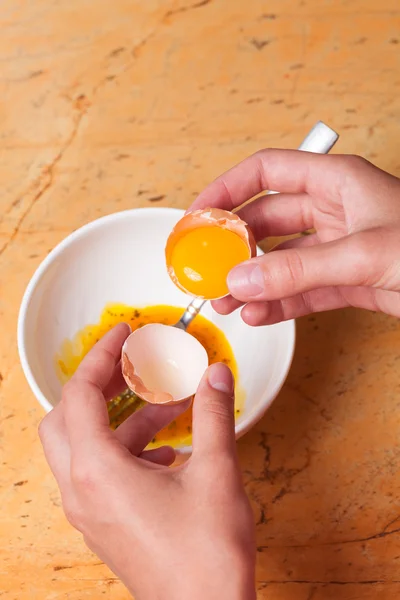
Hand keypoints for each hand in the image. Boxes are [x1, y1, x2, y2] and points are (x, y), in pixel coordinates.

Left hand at [39, 324, 255, 599]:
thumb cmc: (206, 554)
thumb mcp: (216, 471)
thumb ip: (214, 413)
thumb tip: (217, 375)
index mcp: (97, 471)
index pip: (80, 394)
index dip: (101, 356)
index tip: (123, 335)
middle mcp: (81, 490)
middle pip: (66, 417)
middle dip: (98, 384)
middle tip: (131, 366)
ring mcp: (89, 510)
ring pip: (85, 446)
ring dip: (122, 419)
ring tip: (168, 406)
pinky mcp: (104, 523)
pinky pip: (100, 472)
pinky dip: (127, 449)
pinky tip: (169, 450)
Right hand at [190, 151, 399, 323]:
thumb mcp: (364, 253)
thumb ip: (298, 270)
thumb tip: (239, 281)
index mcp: (338, 182)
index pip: (267, 172)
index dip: (229, 188)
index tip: (199, 215)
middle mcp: (336, 211)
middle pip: (268, 220)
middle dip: (235, 245)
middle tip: (206, 269)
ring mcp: (341, 249)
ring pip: (282, 260)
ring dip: (252, 280)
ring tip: (224, 302)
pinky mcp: (350, 282)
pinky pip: (303, 290)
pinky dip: (279, 303)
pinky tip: (258, 315)